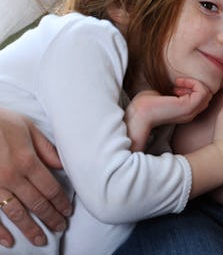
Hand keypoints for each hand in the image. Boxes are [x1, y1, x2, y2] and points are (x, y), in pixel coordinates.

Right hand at [0, 108, 71, 246]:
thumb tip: (62, 165)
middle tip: (60, 228)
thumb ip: (45, 148)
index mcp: (27, 161)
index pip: (50, 188)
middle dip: (51, 218)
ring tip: (40, 240)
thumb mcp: (26, 127)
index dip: (60, 203)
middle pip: (37, 203)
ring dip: (30, 229)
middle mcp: (12, 176)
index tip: (67, 212)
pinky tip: (9, 241)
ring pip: (16, 213)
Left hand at [126, 78, 212, 150]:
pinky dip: (193, 83)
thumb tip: (179, 80)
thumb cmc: (146, 104)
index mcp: (186, 113)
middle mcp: (191, 114)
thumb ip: (175, 91)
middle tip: (177, 85)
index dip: (192, 88)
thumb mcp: (164, 95)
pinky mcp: (188, 107)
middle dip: (195, 85)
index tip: (176, 86)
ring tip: (178, 84)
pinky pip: (203, 91)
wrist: (138, 113)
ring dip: (194, 83)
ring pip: (207, 93)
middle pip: (207, 96)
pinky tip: (178, 84)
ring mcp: (191, 111)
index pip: (202, 98)